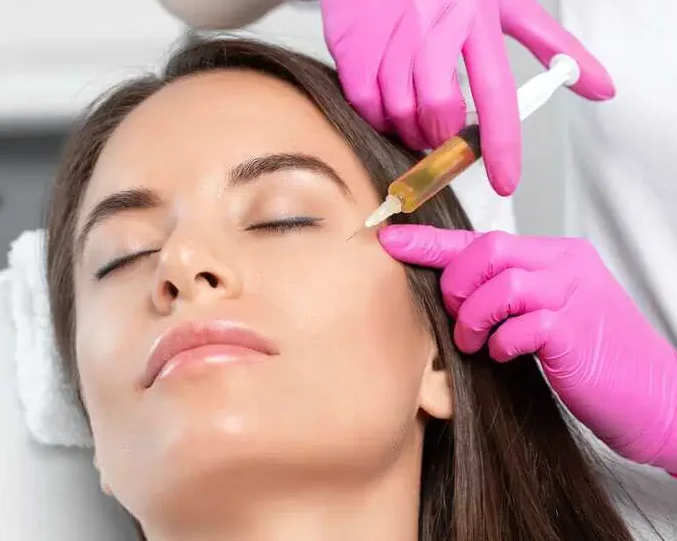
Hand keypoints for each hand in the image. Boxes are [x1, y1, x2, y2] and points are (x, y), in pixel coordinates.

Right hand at [320, 0, 614, 194]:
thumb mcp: (507, 6)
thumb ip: (553, 48)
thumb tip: (601, 88)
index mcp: (477, 16)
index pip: (495, 93)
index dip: (501, 144)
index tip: (506, 182)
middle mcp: (433, 25)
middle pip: (438, 108)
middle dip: (441, 138)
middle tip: (442, 138)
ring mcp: (391, 36)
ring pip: (400, 110)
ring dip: (410, 131)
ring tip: (417, 121)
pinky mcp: (355, 47)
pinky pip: (366, 105)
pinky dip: (379, 117)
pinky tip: (389, 106)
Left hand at [379, 225, 676, 472]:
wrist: (659, 397)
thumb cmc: (595, 358)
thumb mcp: (549, 313)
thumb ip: (509, 296)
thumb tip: (452, 293)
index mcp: (555, 256)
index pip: (481, 238)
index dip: (430, 241)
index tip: (390, 241)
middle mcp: (566, 265)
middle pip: (488, 249)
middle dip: (456, 285)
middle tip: (461, 319)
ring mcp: (575, 295)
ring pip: (500, 283)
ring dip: (474, 318)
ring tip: (478, 342)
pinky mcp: (576, 332)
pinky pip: (520, 325)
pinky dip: (502, 344)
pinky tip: (508, 357)